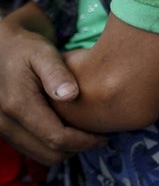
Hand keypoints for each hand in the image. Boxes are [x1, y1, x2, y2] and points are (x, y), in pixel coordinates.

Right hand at [0, 18, 105, 164]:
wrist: (2, 49)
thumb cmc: (26, 48)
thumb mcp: (43, 53)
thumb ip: (56, 73)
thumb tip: (71, 95)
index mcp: (18, 105)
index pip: (56, 137)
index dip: (84, 141)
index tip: (104, 136)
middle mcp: (6, 122)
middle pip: (49, 153)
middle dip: (77, 148)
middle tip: (100, 137)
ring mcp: (3, 128)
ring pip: (41, 154)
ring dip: (66, 149)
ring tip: (88, 134)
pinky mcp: (7, 129)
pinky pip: (33, 148)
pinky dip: (53, 146)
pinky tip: (70, 129)